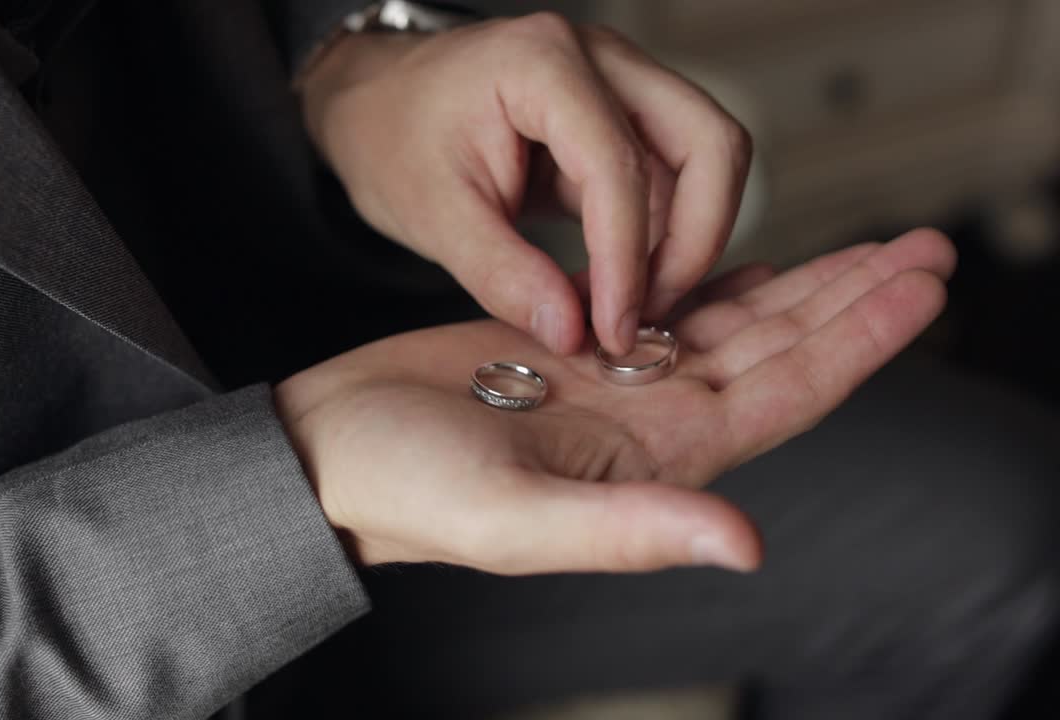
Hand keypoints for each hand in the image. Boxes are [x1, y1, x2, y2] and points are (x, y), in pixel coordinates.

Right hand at [275, 229, 953, 573]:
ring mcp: (612, 384)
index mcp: (650, 459)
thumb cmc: (403, 488)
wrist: (332, 450)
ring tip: (864, 248)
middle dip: (853, 302)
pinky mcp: (570, 348)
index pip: (784, 394)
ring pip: (729, 327)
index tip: (919, 286)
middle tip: (925, 248)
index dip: (859, 340)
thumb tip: (746, 547)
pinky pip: (663, 309)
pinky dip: (715, 285)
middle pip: (777, 353)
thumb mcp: (511, 520)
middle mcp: (647, 423)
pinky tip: (749, 269)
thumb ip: (627, 530)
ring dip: (801, 286)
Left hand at [300, 13, 751, 355]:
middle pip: (708, 143)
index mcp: (543, 63)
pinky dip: (656, 238)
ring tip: (618, 310)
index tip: (614, 331)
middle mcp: (599, 59)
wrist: (373, 103)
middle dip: (694, 241)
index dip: (628, 261)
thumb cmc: (390, 138)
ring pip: (702, 162)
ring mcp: (617, 83)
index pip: (620, 166)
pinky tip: (610, 288)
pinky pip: (671, 178)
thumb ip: (502, 276)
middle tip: (646, 316)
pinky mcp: (618, 119)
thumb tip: (573, 333)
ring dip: (678, 244)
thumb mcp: (432, 215)